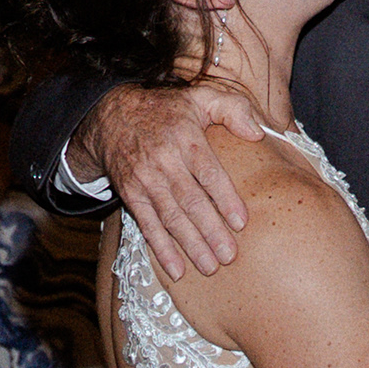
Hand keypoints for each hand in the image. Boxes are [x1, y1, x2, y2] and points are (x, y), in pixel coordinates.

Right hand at [82, 82, 269, 280]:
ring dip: (190, 245)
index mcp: (185, 137)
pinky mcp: (131, 194)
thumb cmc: (165, 111)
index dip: (224, 198)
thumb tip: (257, 132)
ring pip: (171, 217)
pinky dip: (161, 249)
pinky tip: (177, 270)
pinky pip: (147, 225)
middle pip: (190, 201)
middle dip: (210, 231)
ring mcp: (145, 179)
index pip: (208, 172)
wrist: (111, 116)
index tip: (241, 222)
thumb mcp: (199, 98)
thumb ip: (232, 109)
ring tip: (210, 267)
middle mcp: (164, 160)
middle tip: (229, 256)